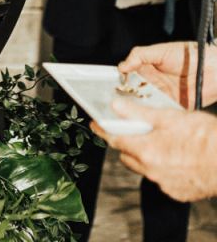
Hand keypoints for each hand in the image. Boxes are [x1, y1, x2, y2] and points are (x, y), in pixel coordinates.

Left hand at [92, 101, 216, 201]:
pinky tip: (173, 158)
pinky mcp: (178, 193)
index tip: (96, 125)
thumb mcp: (169, 117)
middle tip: (133, 131)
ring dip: (144, 157)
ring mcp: (165, 184)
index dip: (103, 131)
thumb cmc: (205, 138)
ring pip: (143, 169)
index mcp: (146, 150)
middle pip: (127, 156)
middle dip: (126, 143)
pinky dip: (161, 169)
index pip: (115, 140)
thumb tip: (117, 106)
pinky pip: (160, 180)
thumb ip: (139, 113)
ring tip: (158, 143)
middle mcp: (152, 171)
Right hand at [118, 41, 216, 108]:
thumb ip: (139, 55)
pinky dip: (156, 116)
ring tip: (131, 113)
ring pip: (146, 105)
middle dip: (126, 100)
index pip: (127, 77)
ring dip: (139, 109)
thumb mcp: (160, 51)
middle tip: (117, 104)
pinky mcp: (176, 107)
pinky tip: (149, 117)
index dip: (118, 82)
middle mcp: (153, 84)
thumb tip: (121, 67)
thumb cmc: (189, 54)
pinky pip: (163, 113)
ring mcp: (164, 96)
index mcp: (146, 69)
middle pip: (133, 94)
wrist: (214, 67)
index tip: (109, 88)